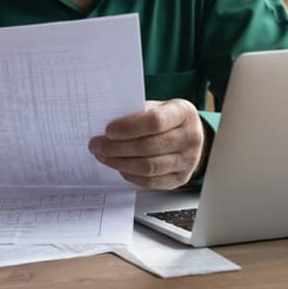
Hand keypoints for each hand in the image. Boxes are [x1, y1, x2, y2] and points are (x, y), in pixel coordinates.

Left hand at [88, 99, 205, 188]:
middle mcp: (190, 137)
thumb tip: (108, 128)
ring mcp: (188, 160)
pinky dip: (131, 175)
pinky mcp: (181, 178)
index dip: (129, 127)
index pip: (155, 122)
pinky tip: (119, 167)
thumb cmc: (168, 118)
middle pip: (149, 147)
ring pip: (149, 167)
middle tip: (97, 145)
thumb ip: (137, 113)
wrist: (190, 134)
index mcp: (184, 113)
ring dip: (121, 163)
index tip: (108, 131)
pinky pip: (151, 181)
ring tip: (104, 156)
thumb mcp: (157, 106)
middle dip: (117, 148)